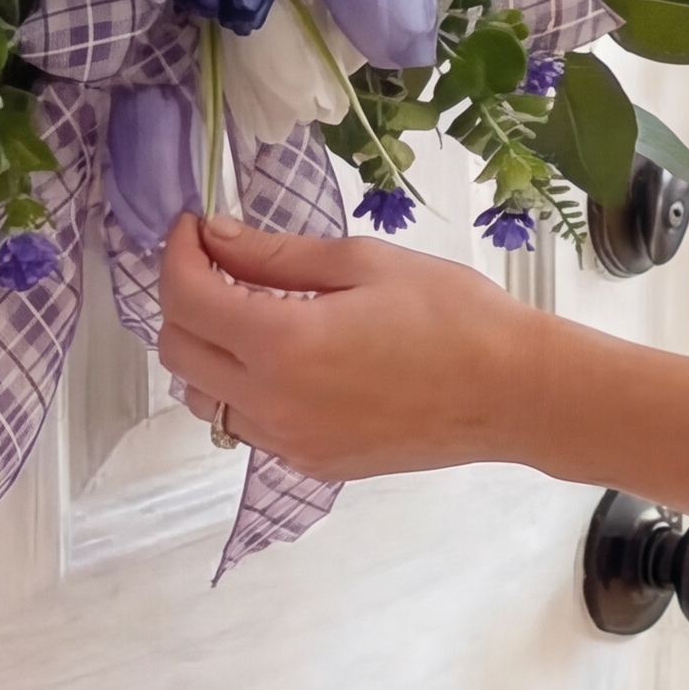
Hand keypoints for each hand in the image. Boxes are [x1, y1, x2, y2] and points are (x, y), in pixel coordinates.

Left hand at [155, 213, 560, 482]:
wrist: (511, 393)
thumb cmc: (453, 316)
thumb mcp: (363, 262)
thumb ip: (275, 254)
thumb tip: (215, 236)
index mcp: (283, 342)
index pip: (185, 297)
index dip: (177, 252)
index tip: (194, 227)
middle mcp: (272, 402)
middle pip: (177, 351)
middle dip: (184, 298)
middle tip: (219, 263)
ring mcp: (289, 441)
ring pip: (203, 396)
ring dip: (208, 349)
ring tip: (253, 313)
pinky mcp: (311, 462)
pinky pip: (247, 425)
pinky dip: (244, 388)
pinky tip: (289, 360)